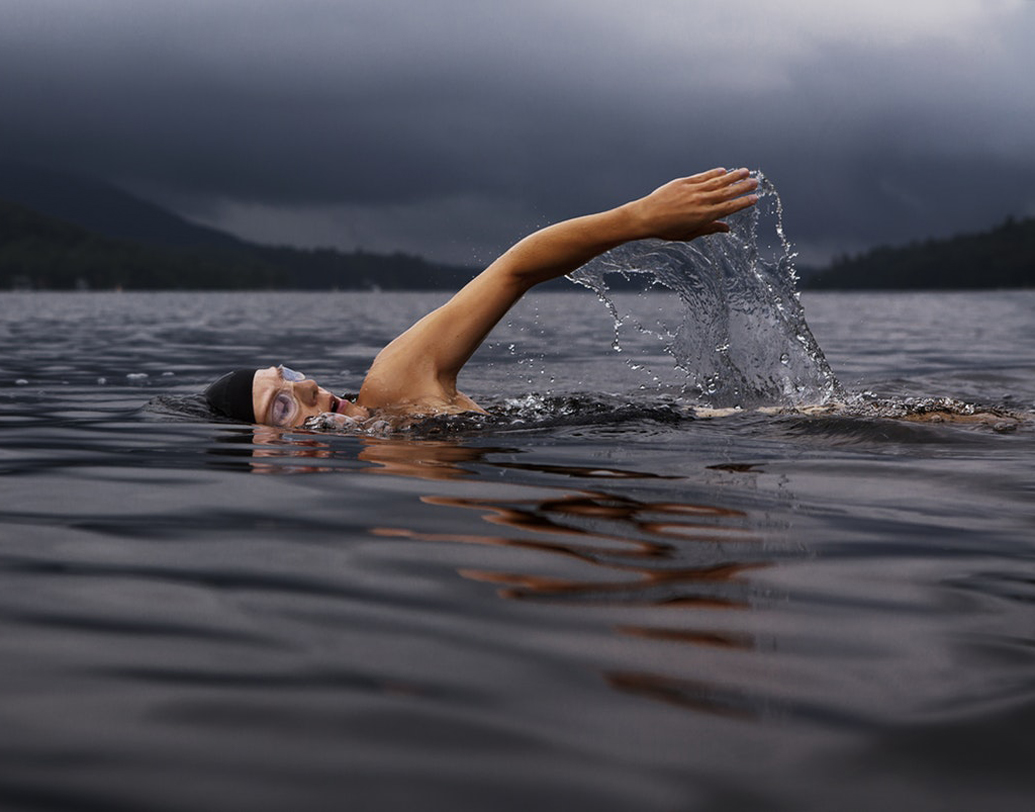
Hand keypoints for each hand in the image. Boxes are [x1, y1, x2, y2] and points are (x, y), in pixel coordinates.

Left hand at [625, 168, 758, 241]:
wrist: (645, 217)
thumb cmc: (666, 229)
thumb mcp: (689, 234)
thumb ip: (709, 229)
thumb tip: (726, 228)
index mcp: (704, 216)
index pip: (729, 208)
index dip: (743, 202)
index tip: (755, 198)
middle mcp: (701, 201)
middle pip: (727, 192)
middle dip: (743, 187)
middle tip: (756, 182)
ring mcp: (693, 190)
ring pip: (718, 181)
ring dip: (733, 176)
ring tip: (745, 171)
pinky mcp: (684, 182)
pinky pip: (703, 176)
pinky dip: (714, 173)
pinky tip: (723, 170)